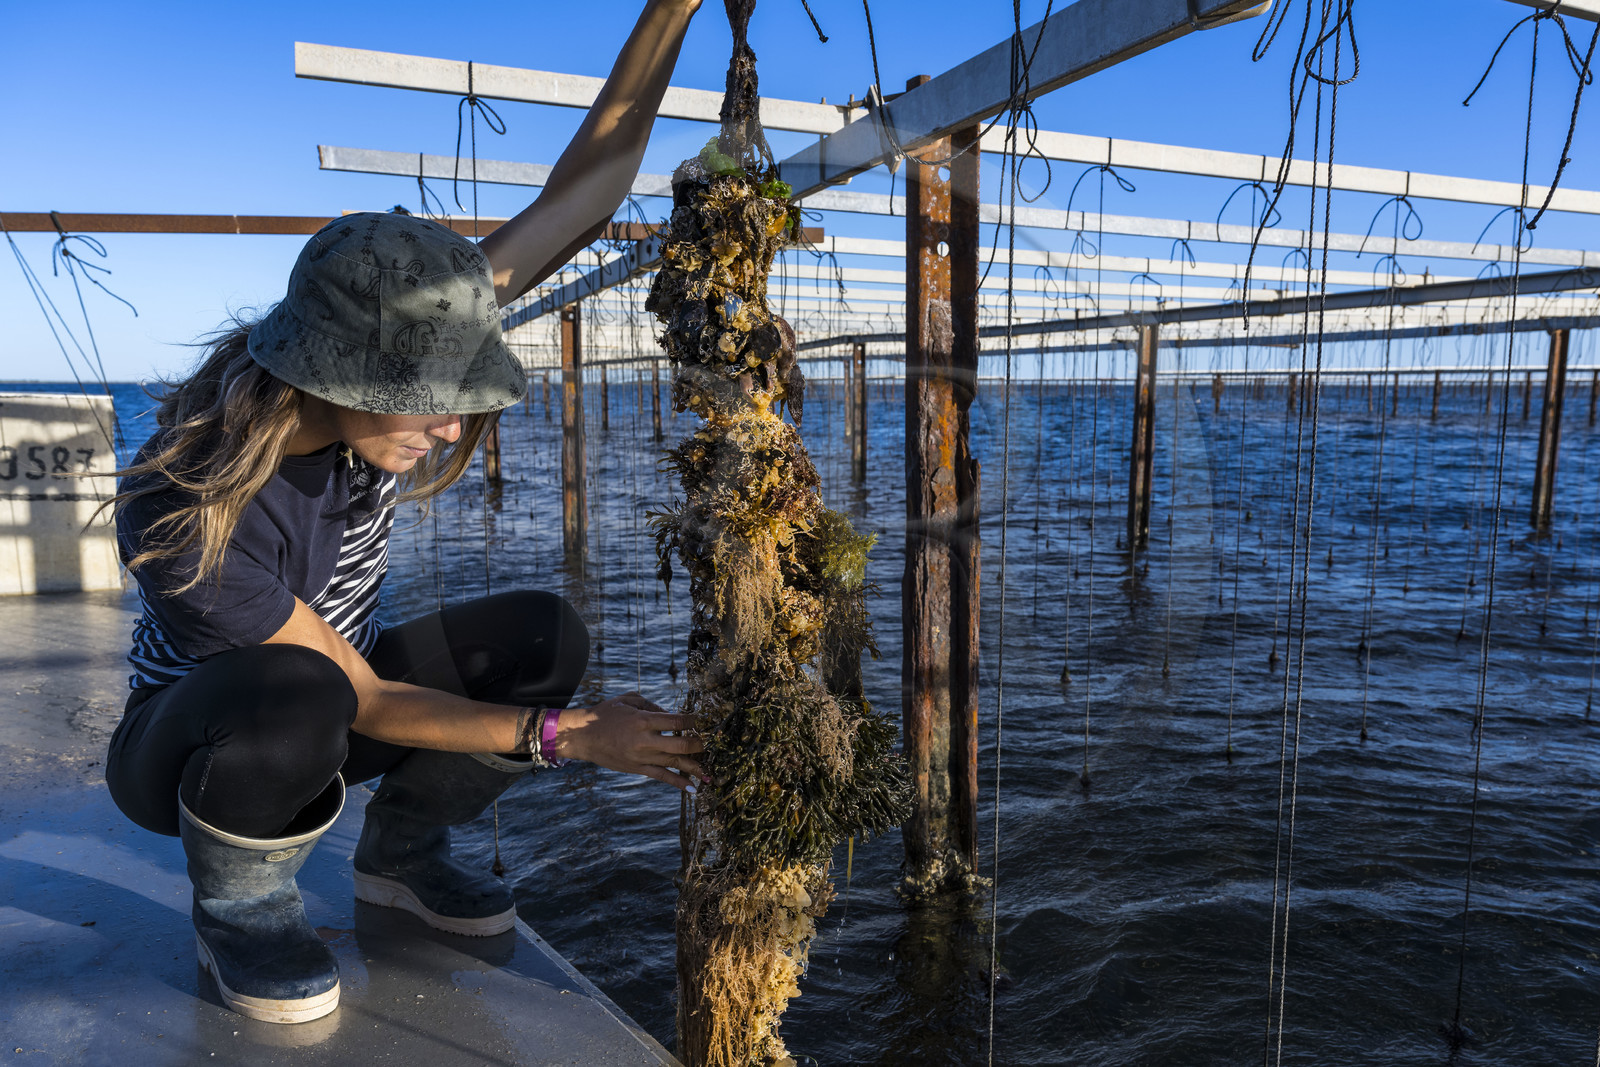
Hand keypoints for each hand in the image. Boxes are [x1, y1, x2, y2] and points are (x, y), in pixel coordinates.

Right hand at [553, 692, 706, 790]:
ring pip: (675, 763)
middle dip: (698, 744)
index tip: (701, 720)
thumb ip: (651, 704)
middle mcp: (645, 740)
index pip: (677, 721)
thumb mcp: (627, 700)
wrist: (582, 737)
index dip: (693, 720)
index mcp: (643, 720)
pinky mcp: (638, 769)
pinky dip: (679, 783)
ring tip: (711, 772)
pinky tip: (694, 789)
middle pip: (681, 745)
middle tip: (707, 742)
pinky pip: (663, 777)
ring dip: (695, 767)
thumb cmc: (605, 714)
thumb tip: (670, 714)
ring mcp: (642, 757)